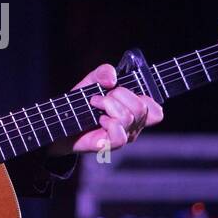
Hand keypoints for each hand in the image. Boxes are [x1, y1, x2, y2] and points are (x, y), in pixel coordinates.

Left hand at [45, 63, 163, 156]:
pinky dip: (109, 122)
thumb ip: (104, 72)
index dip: (147, 99)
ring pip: (129, 118)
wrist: (60, 122)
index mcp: (134, 112)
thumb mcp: (92, 81)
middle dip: (120, 94)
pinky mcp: (109, 146)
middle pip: (142, 108)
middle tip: (103, 95)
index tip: (125, 89)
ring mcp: (122, 137)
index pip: (156, 112)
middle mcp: (132, 127)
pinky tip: (99, 119)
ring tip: (95, 104)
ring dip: (108, 104)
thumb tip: (112, 79)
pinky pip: (120, 136)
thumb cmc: (80, 103)